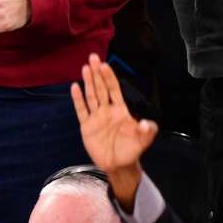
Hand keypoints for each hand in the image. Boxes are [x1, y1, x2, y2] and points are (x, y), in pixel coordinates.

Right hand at [70, 53, 157, 210]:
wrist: (119, 165)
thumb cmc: (132, 149)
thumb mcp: (144, 139)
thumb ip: (147, 130)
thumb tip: (146, 123)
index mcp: (120, 109)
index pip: (114, 89)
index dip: (109, 77)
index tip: (105, 64)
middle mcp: (107, 110)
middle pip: (101, 88)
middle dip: (97, 73)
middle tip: (92, 57)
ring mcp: (96, 117)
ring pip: (91, 96)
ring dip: (88, 82)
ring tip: (85, 67)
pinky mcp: (87, 127)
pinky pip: (81, 111)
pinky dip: (77, 100)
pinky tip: (74, 87)